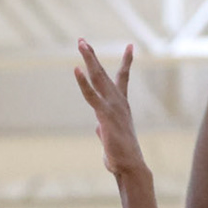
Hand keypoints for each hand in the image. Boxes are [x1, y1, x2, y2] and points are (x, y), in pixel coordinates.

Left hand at [73, 40, 146, 176]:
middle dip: (92, 56)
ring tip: (81, 43)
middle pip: (104, 73)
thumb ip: (104, 128)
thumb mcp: (111, 138)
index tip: (130, 46)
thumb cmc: (122, 156)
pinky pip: (91, 95)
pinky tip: (76, 69)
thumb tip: (98, 127)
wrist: (130, 167)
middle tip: (82, 41)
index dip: (126, 62)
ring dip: (89, 59)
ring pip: (98, 78)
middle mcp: (119, 102)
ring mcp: (113, 107)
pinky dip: (83, 82)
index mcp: (121, 106)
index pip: (123, 79)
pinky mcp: (105, 115)